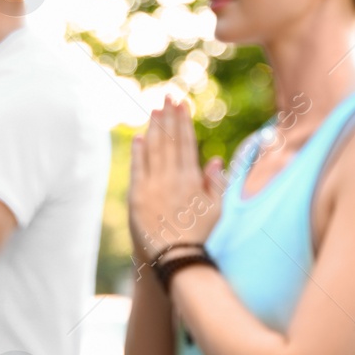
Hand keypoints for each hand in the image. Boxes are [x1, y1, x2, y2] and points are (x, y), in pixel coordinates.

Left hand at [128, 96, 224, 266]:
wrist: (175, 258)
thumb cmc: (200, 235)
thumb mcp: (217, 209)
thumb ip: (216, 183)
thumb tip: (214, 159)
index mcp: (191, 179)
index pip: (186, 142)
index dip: (182, 121)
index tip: (181, 104)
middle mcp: (170, 178)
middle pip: (168, 140)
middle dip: (168, 116)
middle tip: (167, 96)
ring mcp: (152, 187)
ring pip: (152, 150)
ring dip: (153, 128)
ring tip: (154, 110)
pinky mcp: (137, 197)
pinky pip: (137, 168)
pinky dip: (137, 151)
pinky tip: (139, 137)